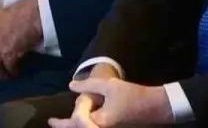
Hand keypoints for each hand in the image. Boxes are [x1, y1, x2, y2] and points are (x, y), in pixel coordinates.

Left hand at [49, 76, 172, 127]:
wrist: (155, 107)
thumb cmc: (132, 96)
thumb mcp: (109, 86)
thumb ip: (88, 85)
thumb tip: (71, 86)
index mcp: (99, 122)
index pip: (76, 122)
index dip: (65, 119)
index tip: (52, 119)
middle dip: (65, 127)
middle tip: (52, 123)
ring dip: (75, 126)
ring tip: (63, 123)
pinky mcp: (113, 127)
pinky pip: (93, 127)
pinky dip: (85, 124)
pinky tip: (80, 120)